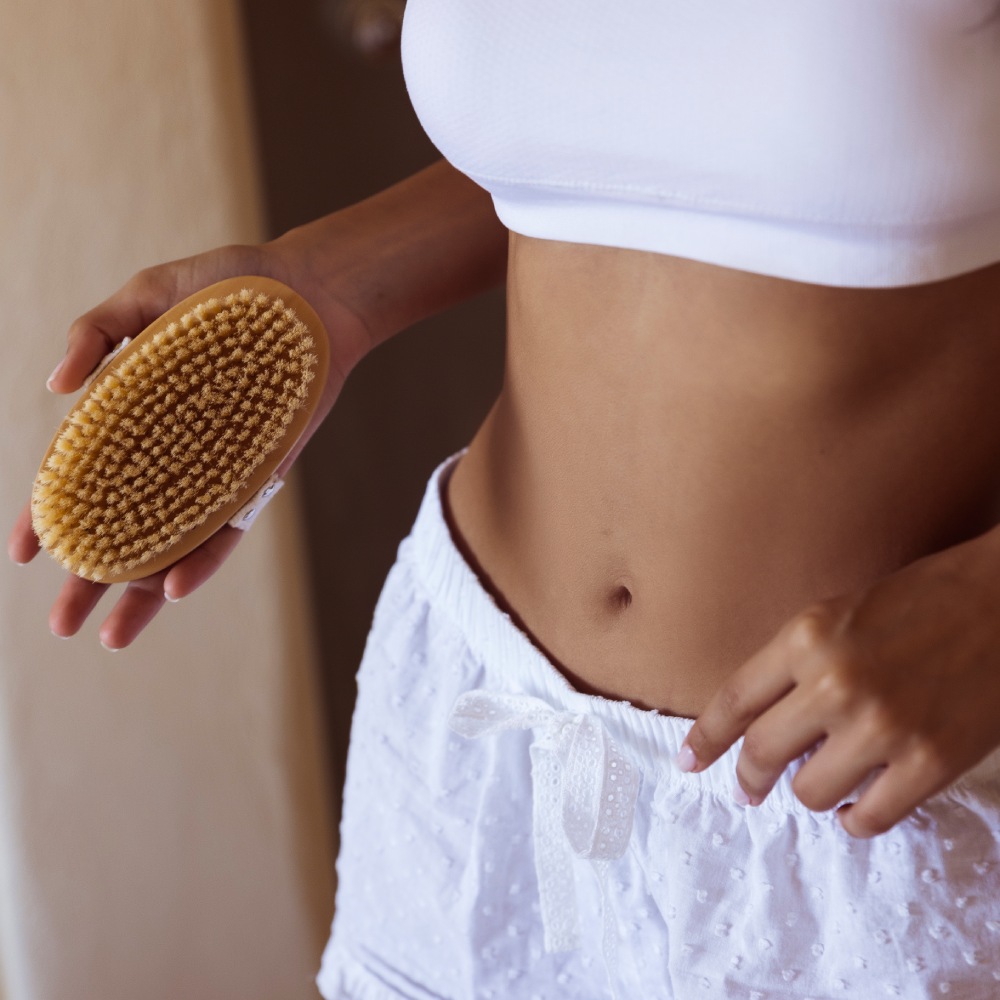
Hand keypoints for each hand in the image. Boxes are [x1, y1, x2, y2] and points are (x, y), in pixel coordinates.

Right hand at [7, 239, 369, 649]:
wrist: (310, 293)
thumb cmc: (227, 288)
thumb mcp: (149, 295)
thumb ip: (97, 331)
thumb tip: (55, 385)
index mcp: (133, 417)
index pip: (83, 478)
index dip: (51, 517)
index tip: (22, 553)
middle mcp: (173, 454)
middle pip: (125, 526)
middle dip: (90, 576)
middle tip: (60, 623)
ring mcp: (217, 468)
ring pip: (176, 542)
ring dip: (144, 591)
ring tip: (112, 637)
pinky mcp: (262, 473)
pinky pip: (232, 525)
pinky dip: (206, 558)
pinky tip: (176, 588)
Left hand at [676, 529, 999, 838]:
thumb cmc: (921, 598)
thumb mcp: (838, 613)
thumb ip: (795, 662)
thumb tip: (760, 722)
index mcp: (805, 637)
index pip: (733, 700)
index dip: (705, 739)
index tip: (689, 762)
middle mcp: (834, 683)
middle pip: (763, 753)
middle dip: (749, 777)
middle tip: (750, 788)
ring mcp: (882, 726)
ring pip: (811, 793)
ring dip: (812, 792)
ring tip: (826, 777)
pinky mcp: (930, 762)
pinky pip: (870, 819)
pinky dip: (857, 819)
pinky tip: (860, 803)